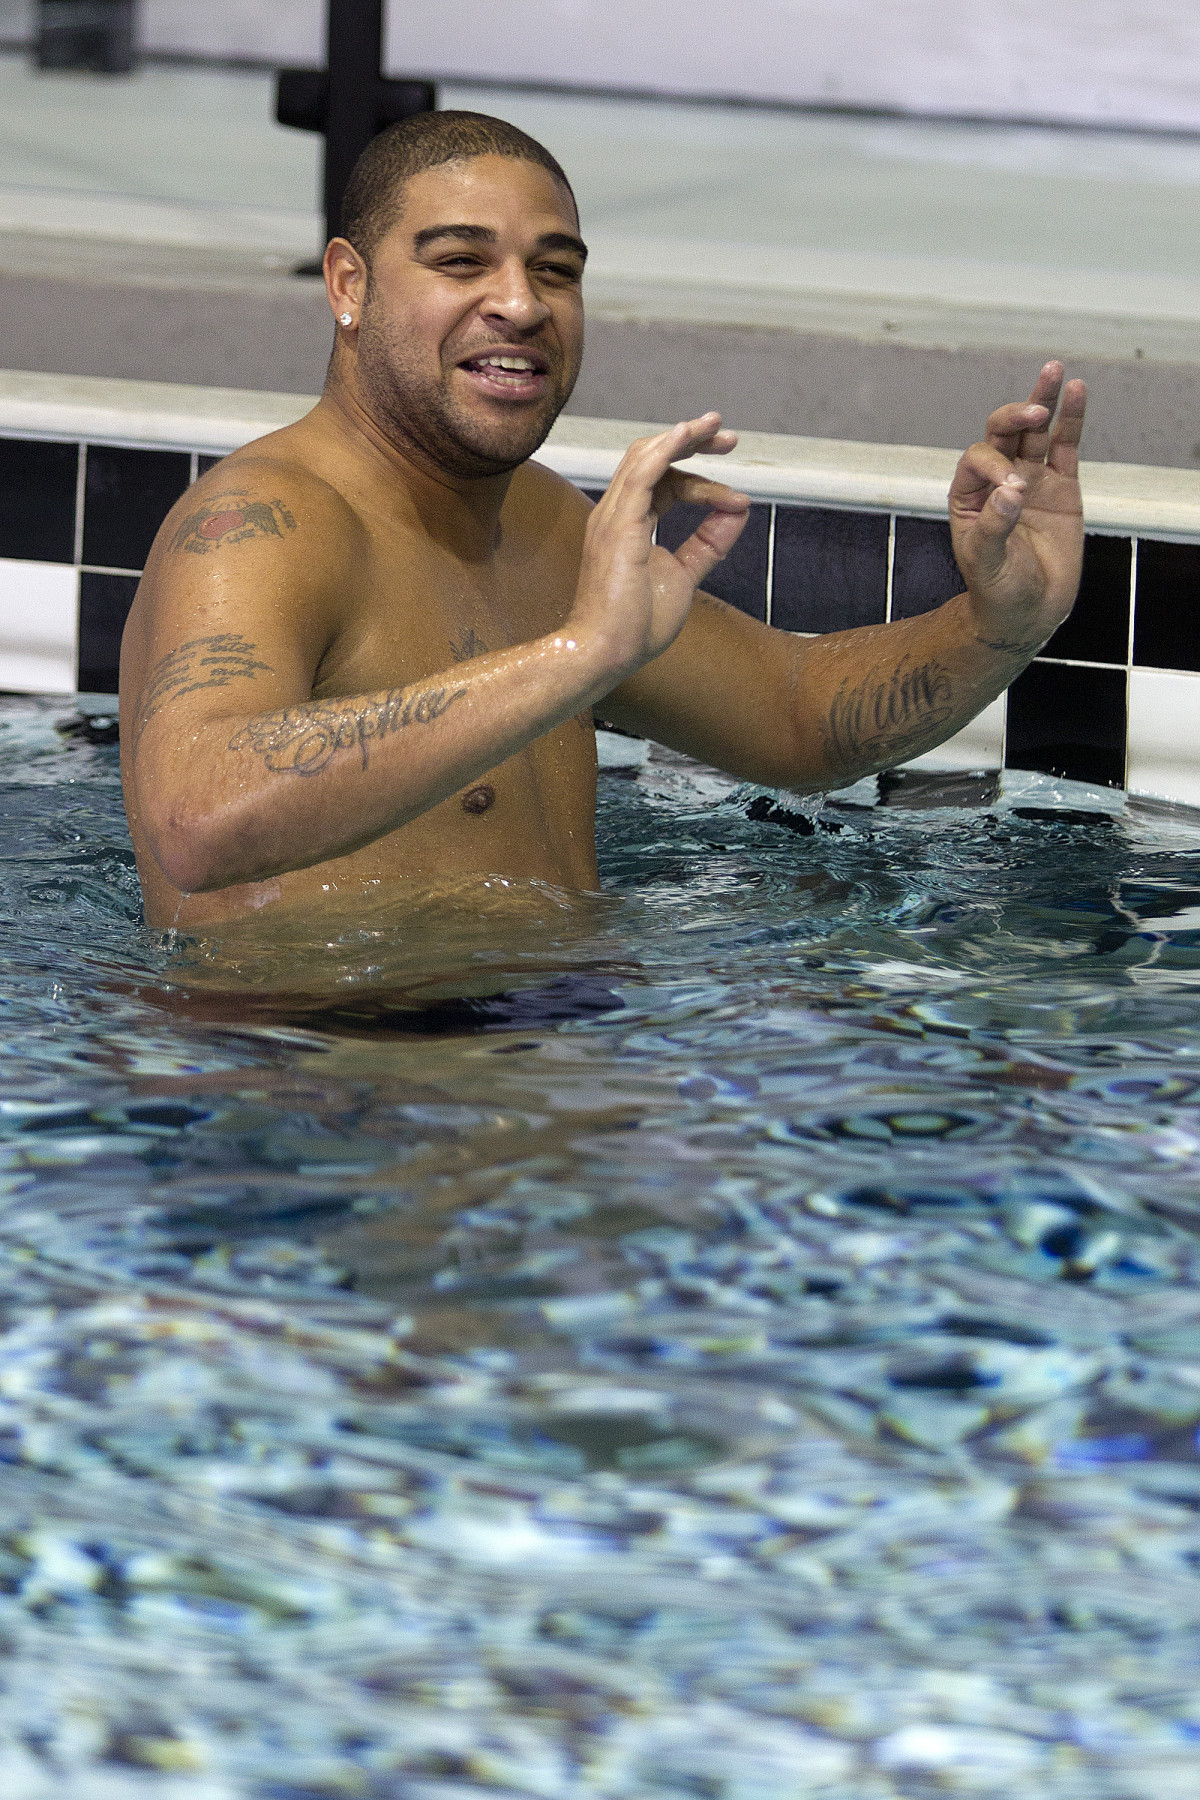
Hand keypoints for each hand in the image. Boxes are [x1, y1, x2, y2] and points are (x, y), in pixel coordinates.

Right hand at [568, 412, 749, 676]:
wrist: (606, 653)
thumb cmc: (636, 624)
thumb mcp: (685, 575)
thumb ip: (709, 543)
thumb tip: (738, 511)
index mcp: (628, 523)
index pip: (664, 482)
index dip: (700, 481)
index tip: (736, 499)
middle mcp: (616, 513)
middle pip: (653, 458)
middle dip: (691, 442)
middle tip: (729, 437)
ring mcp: (613, 517)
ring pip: (646, 458)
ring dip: (683, 438)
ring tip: (717, 428)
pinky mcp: (618, 526)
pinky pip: (641, 475)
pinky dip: (665, 450)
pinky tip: (687, 434)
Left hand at [948, 362, 1086, 649]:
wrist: (1028, 613)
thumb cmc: (997, 591)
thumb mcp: (986, 564)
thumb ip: (993, 526)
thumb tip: (1011, 488)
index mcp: (968, 495)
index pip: (978, 459)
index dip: (994, 465)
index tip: (1013, 490)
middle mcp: (997, 480)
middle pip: (1003, 433)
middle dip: (1015, 416)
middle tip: (1033, 411)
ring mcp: (1031, 479)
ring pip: (1036, 432)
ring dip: (1042, 401)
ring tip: (1053, 370)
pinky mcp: (1062, 486)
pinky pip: (1066, 446)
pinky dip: (1071, 420)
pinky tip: (1076, 391)